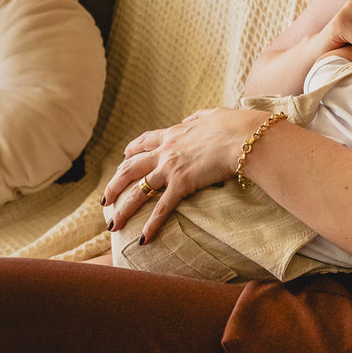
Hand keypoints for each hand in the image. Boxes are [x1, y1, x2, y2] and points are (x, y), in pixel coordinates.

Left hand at [101, 107, 269, 244]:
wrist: (245, 138)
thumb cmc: (235, 125)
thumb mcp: (212, 114)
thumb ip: (198, 117)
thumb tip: (191, 118)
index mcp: (174, 134)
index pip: (144, 142)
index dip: (130, 152)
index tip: (122, 159)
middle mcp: (166, 151)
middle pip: (130, 168)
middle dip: (114, 184)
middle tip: (105, 200)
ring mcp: (171, 168)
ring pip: (138, 191)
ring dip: (123, 209)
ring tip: (112, 225)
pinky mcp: (182, 184)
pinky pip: (162, 208)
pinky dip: (151, 224)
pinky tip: (143, 238)